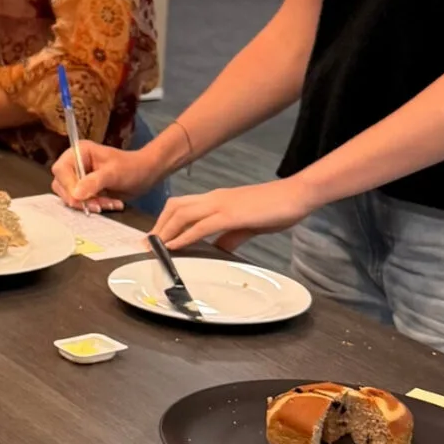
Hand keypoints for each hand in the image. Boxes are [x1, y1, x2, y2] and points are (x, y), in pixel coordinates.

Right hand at [50, 137, 157, 213]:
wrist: (145, 174)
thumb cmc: (131, 167)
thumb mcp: (114, 173)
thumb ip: (94, 182)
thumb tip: (76, 194)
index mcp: (79, 152)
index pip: (61, 169)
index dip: (68, 185)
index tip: (81, 198)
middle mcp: (74, 164)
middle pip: (62, 185)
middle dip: (80, 198)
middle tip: (99, 205)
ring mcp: (78, 178)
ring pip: (70, 196)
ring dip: (89, 204)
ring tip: (109, 203)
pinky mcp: (84, 190)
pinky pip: (80, 202)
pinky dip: (94, 206)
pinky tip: (110, 204)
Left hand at [153, 176, 312, 252]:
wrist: (297, 195)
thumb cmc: (276, 208)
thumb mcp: (249, 225)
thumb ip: (232, 236)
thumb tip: (218, 248)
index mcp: (216, 199)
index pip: (182, 205)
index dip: (164, 220)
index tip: (154, 237)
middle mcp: (213, 198)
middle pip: (174, 207)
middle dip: (158, 226)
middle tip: (146, 245)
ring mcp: (220, 204)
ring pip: (182, 214)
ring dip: (164, 231)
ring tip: (153, 248)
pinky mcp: (230, 214)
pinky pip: (201, 226)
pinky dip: (184, 236)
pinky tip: (174, 246)